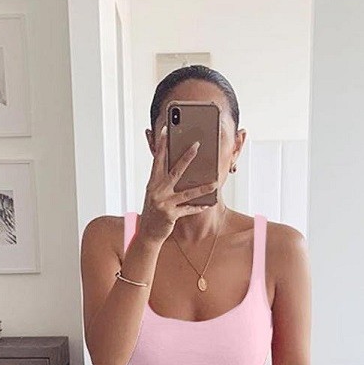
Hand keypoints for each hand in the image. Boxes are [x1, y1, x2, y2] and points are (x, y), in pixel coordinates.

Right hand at [137, 123, 218, 243]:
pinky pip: (188, 209)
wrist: (148, 234)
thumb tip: (178, 167)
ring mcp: (163, 203)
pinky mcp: (170, 215)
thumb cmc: (154, 211)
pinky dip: (198, 207)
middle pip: (175, 171)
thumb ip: (163, 180)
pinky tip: (208, 204)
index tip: (166, 130)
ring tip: (215, 182)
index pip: (157, 160)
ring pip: (187, 192)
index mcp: (152, 182)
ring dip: (202, 187)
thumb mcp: (154, 193)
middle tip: (197, 145)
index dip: (161, 145)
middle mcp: (157, 191)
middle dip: (187, 157)